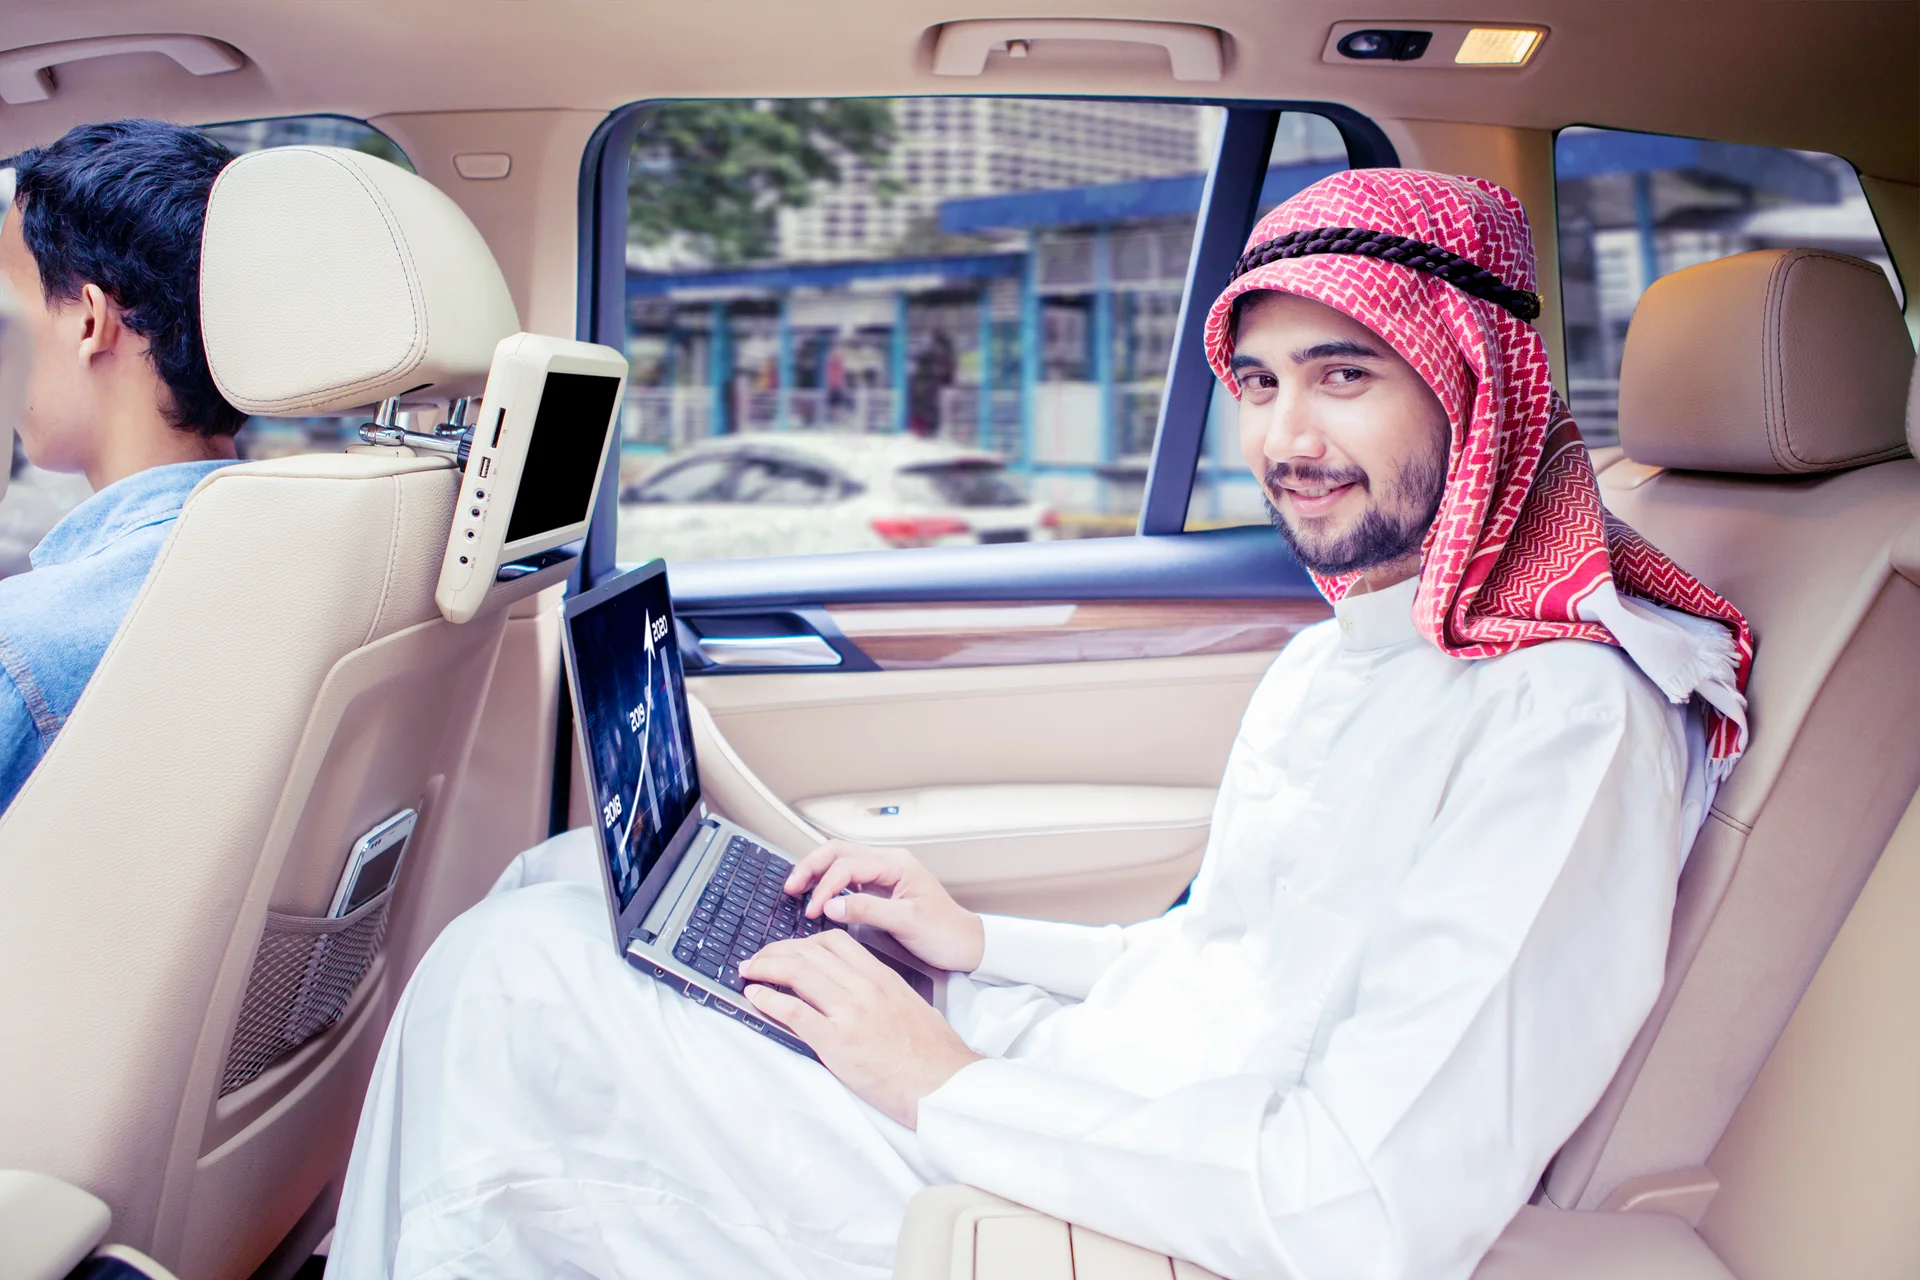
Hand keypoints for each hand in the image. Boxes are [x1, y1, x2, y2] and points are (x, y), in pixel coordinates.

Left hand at [741, 931, 981, 1127]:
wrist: (944, 1085)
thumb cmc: (932, 1054)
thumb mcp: (909, 1006)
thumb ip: (881, 993)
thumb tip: (855, 994)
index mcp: (882, 977)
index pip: (834, 941)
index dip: (802, 941)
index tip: (787, 949)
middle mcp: (864, 987)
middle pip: (809, 952)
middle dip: (775, 951)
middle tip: (757, 959)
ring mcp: (850, 1013)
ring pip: (797, 972)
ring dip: (765, 968)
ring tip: (748, 972)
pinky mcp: (837, 1042)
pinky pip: (794, 1011)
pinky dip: (768, 1000)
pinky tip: (755, 996)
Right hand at [784, 840, 984, 972]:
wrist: (966, 944)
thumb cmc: (945, 933)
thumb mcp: (906, 922)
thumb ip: (867, 911)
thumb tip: (831, 905)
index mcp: (897, 865)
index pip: (848, 865)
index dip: (825, 886)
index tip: (813, 910)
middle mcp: (890, 862)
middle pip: (840, 851)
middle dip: (812, 866)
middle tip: (791, 887)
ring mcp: (885, 873)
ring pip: (842, 860)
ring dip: (818, 871)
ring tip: (797, 888)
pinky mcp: (882, 887)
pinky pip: (849, 876)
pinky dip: (829, 882)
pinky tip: (819, 896)